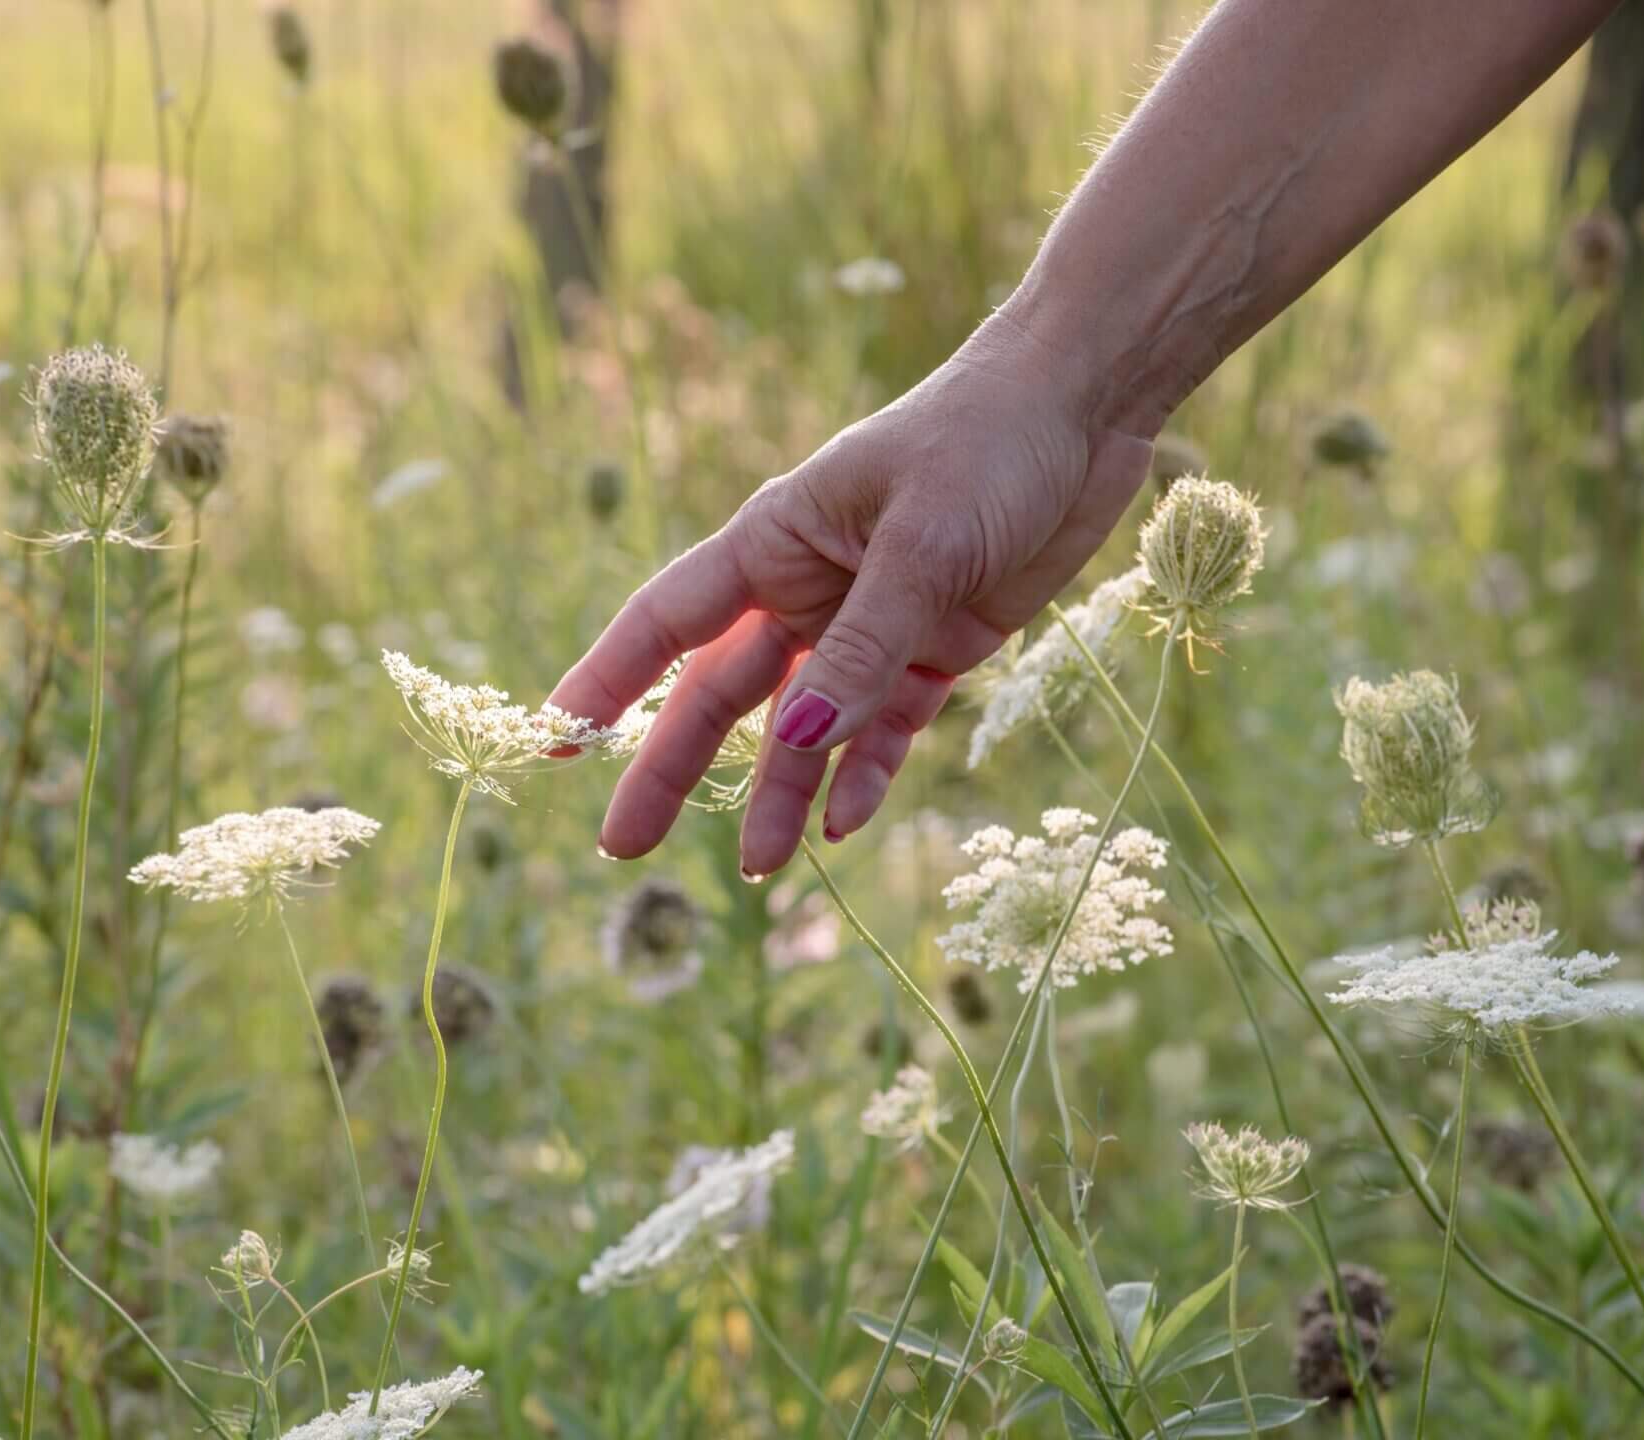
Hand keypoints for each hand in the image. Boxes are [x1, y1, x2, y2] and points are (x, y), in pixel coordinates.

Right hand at [547, 311, 1157, 877]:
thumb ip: (862, 647)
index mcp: (775, 540)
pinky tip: (842, 826)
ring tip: (759, 870)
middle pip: (723, 694)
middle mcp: (809, 588)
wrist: (1086, 407)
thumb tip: (797, 745)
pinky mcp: (937, 649)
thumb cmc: (986, 439)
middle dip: (675, 768)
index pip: (668, 621)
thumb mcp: (924, 542)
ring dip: (780, 795)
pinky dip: (865, 774)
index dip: (608, 681)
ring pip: (805, 727)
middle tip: (625, 847)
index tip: (557, 740)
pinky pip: (887, 727)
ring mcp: (871, 624)